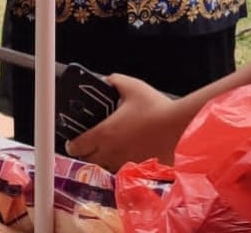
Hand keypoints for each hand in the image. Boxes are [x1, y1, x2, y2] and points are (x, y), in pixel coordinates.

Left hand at [64, 74, 187, 169]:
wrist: (179, 127)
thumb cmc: (156, 108)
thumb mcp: (132, 86)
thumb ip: (114, 81)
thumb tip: (107, 80)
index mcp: (105, 133)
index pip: (77, 146)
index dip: (71, 144)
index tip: (73, 140)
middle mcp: (111, 151)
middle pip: (87, 160)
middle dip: (84, 153)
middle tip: (88, 143)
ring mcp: (125, 162)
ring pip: (104, 166)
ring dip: (101, 159)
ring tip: (107, 147)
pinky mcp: (138, 168)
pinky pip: (122, 169)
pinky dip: (119, 162)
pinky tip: (126, 151)